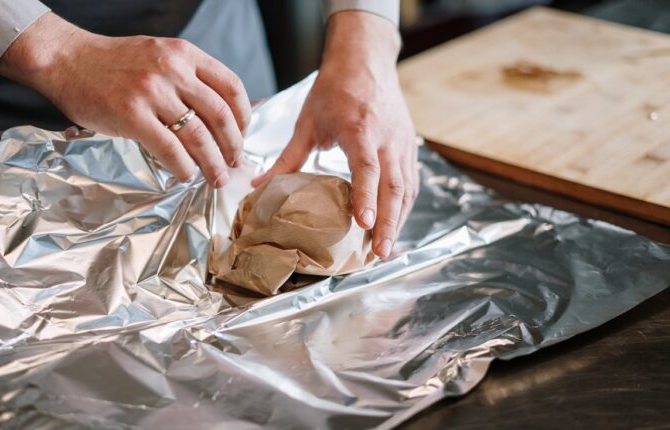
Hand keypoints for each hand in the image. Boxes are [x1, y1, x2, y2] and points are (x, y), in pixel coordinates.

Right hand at [0, 13, 250, 186]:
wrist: (66, 59)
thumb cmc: (113, 63)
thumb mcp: (159, 55)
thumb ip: (187, 77)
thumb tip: (217, 117)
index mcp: (184, 54)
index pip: (231, 87)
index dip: (244, 117)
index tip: (243, 135)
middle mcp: (172, 69)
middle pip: (220, 115)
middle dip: (233, 145)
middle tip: (235, 163)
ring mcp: (152, 92)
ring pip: (198, 135)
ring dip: (212, 163)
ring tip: (217, 178)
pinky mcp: (131, 115)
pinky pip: (169, 148)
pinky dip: (183, 167)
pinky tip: (185, 175)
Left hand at [252, 12, 418, 257]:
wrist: (366, 59)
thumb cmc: (335, 89)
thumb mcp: (307, 121)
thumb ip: (288, 158)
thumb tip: (259, 186)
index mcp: (360, 129)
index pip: (367, 169)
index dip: (366, 197)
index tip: (363, 224)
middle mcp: (387, 138)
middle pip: (394, 186)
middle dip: (388, 223)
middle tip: (379, 253)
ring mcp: (402, 143)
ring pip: (406, 188)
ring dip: (398, 220)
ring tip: (386, 249)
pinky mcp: (408, 146)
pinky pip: (411, 181)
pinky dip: (404, 206)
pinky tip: (394, 225)